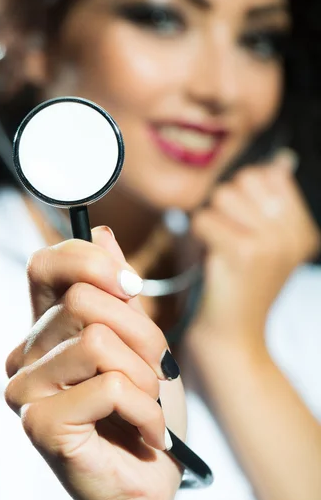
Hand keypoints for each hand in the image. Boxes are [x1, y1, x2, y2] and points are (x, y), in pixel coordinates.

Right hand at [5, 227, 185, 499]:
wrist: (148, 485)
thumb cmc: (144, 410)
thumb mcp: (141, 340)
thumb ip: (118, 291)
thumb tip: (102, 232)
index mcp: (48, 329)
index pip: (45, 264)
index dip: (89, 260)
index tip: (132, 287)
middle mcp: (27, 354)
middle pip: (86, 299)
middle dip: (142, 334)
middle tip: (156, 372)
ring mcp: (26, 390)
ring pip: (99, 341)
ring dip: (146, 376)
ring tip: (149, 406)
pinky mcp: (39, 425)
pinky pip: (109, 387)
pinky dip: (146, 411)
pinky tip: (147, 435)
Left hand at [189, 150, 320, 349]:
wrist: (234, 338)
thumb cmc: (237, 287)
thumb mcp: (263, 243)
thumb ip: (267, 203)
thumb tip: (280, 160)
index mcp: (301, 228)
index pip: (268, 175)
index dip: (242, 193)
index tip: (238, 223)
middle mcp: (293, 232)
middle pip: (244, 180)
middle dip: (224, 204)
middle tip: (225, 237)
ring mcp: (272, 241)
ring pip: (222, 196)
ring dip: (210, 219)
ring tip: (218, 247)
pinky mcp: (244, 252)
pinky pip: (205, 218)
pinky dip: (197, 235)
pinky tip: (209, 258)